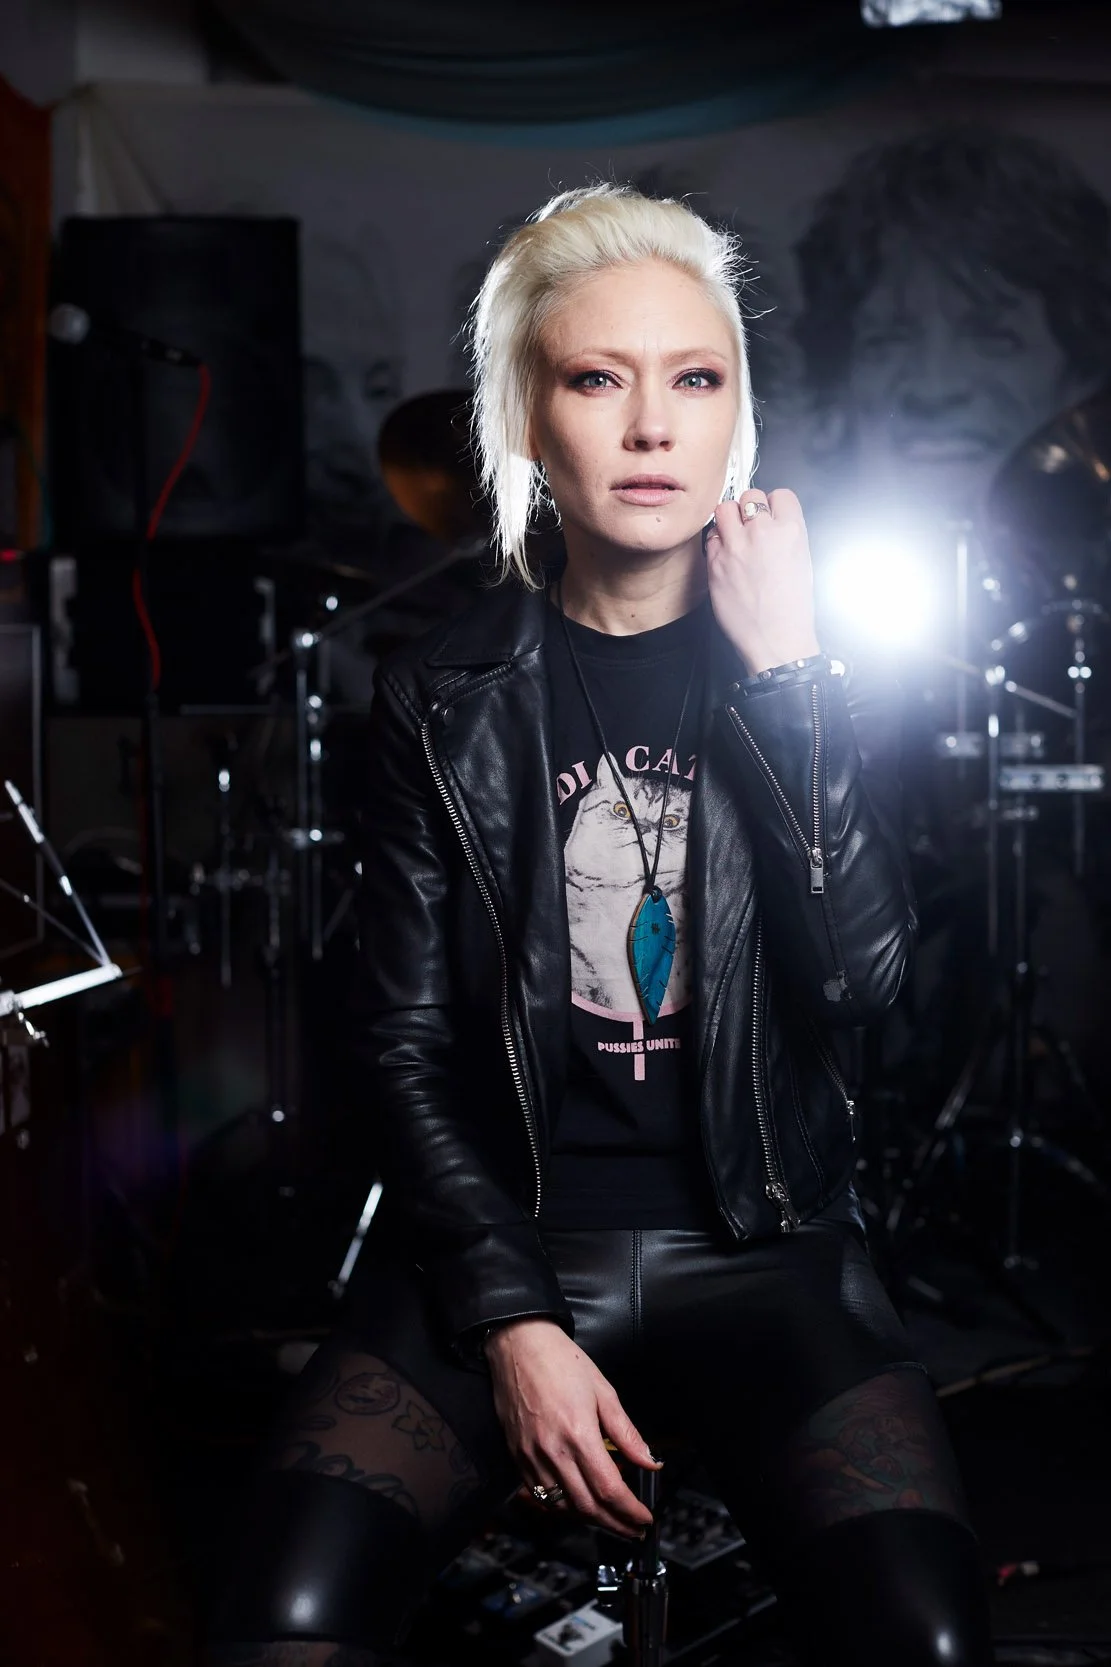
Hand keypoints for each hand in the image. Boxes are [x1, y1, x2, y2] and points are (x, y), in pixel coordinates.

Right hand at [484, 1318, 659, 1539]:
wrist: (518, 1344)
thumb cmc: (560, 1361)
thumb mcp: (603, 1391)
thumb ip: (626, 1432)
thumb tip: (649, 1460)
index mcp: (578, 1434)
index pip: (610, 1489)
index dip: (630, 1511)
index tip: (644, 1518)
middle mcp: (552, 1451)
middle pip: (587, 1506)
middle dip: (615, 1524)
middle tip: (633, 1529)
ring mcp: (531, 1456)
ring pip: (562, 1507)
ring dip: (590, 1520)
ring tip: (610, 1520)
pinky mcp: (517, 1455)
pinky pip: (540, 1495)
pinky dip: (562, 1508)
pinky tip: (578, 1504)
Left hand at [704, 487, 819, 675]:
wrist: (775, 640)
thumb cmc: (792, 609)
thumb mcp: (803, 562)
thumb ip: (786, 535)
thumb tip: (772, 522)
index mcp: (792, 531)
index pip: (781, 494)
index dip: (775, 505)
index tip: (771, 515)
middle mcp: (762, 533)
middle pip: (750, 496)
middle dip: (750, 508)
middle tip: (751, 526)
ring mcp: (736, 546)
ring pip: (724, 508)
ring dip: (729, 518)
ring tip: (734, 534)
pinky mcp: (714, 562)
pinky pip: (710, 536)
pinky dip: (717, 542)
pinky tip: (725, 555)